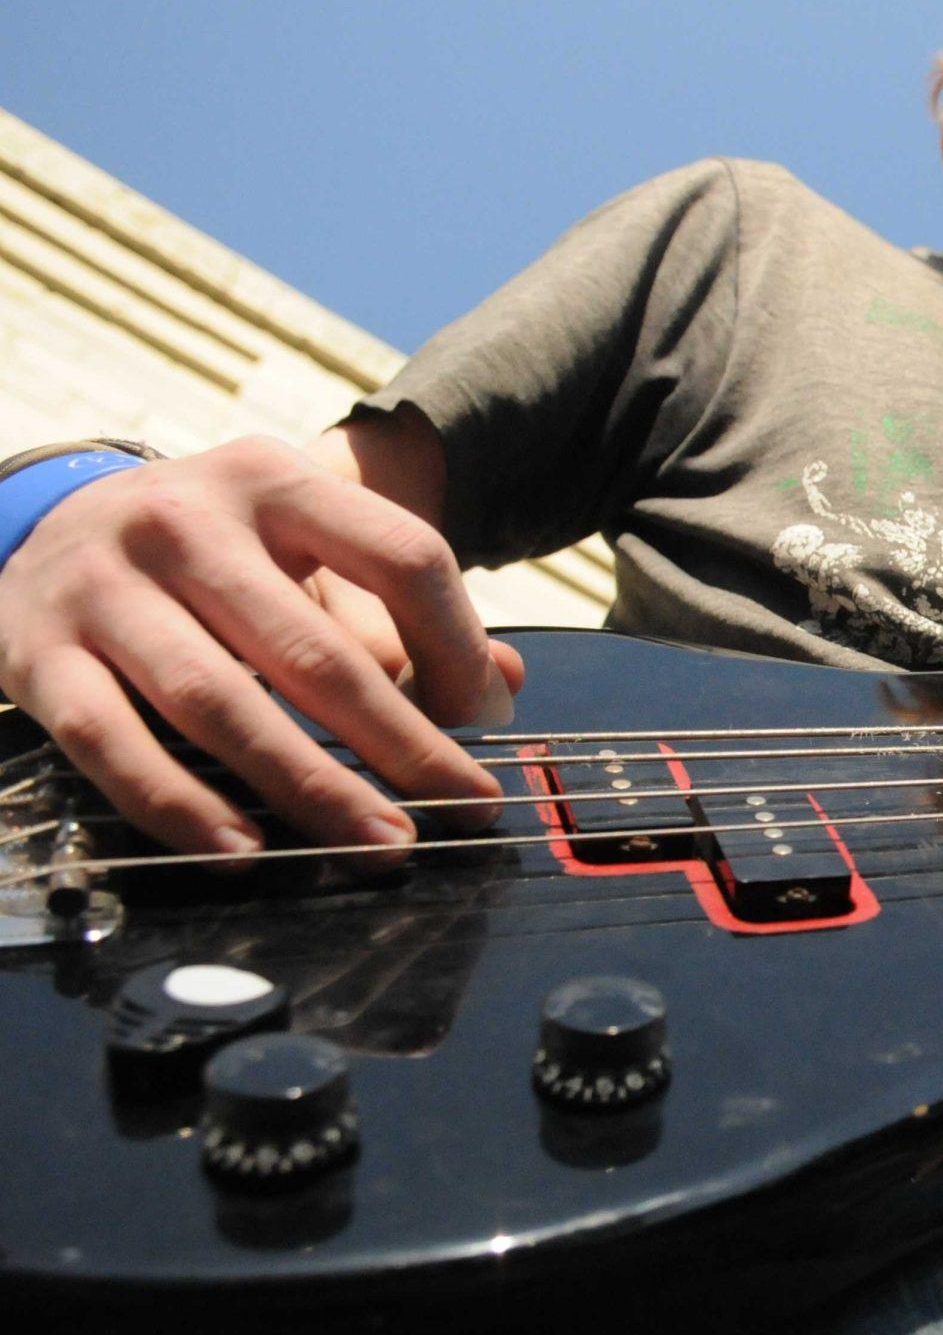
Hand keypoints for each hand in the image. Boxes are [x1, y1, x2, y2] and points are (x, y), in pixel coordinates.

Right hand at [0, 434, 520, 858]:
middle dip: (401, 744)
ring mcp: (103, 586)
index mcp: (276, 481)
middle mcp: (186, 521)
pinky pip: (112, 742)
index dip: (457, 646)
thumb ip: (401, 612)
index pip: (403, 556)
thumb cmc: (211, 555)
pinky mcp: (34, 653)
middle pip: (316, 650)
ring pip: (219, 702)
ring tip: (379, 846)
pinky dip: (180, 806)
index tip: (484, 719)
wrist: (45, 524)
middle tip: (462, 809)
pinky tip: (242, 853)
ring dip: (308, 787)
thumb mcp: (303, 545)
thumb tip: (504, 686)